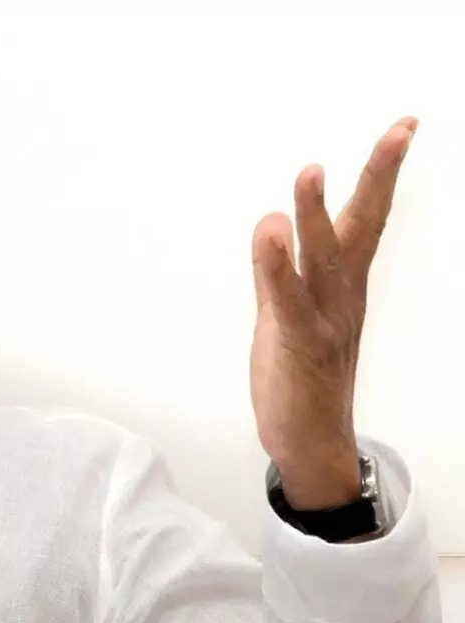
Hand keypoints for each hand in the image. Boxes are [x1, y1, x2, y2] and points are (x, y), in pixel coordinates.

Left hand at [250, 117, 417, 509]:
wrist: (310, 441)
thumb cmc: (303, 374)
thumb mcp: (286, 311)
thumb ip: (277, 267)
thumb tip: (272, 223)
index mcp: (344, 284)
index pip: (367, 218)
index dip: (381, 174)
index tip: (402, 130)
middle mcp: (342, 295)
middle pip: (363, 228)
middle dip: (378, 178)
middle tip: (398, 132)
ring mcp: (323, 319)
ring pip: (323, 259)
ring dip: (317, 214)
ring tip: (311, 170)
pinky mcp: (297, 343)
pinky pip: (287, 299)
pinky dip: (276, 265)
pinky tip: (271, 232)